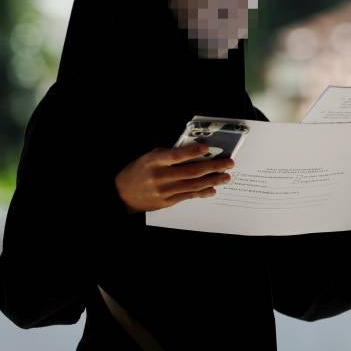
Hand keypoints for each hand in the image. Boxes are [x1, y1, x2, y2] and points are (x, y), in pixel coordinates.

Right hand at [114, 143, 233, 212]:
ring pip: (193, 186)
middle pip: (191, 172)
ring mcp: (164, 191)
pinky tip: (213, 189)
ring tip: (226, 177)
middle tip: (228, 164)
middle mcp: (160, 176)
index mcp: (154, 161)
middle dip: (213, 167)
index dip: (192, 152)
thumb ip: (168, 154)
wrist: (122, 195)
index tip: (207, 148)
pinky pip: (188, 196)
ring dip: (212, 180)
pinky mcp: (167, 202)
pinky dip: (202, 192)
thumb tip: (194, 152)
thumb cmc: (138, 171)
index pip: (176, 156)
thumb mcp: (149, 157)